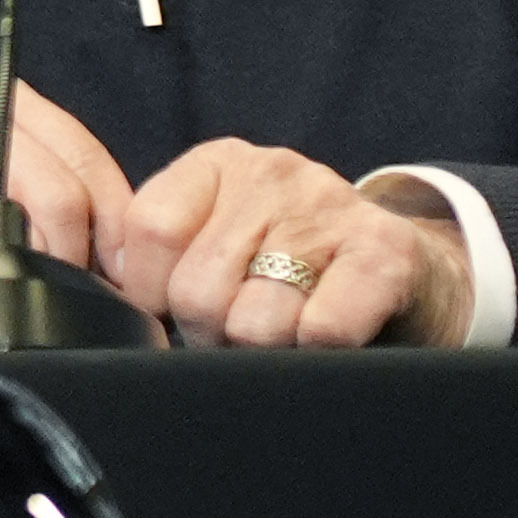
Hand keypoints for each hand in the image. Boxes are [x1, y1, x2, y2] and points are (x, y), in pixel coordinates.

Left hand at [102, 139, 469, 346]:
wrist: (406, 270)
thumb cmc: (292, 266)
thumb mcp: (221, 240)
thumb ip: (162, 258)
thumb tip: (111, 307)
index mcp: (218, 164)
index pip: (149, 230)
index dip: (153, 293)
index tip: (174, 310)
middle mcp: (273, 172)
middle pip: (197, 288)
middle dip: (211, 333)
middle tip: (241, 330)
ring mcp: (332, 207)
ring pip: (254, 320)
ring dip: (266, 351)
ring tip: (285, 331)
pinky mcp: (386, 252)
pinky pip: (322, 329)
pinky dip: (316, 352)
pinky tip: (325, 338)